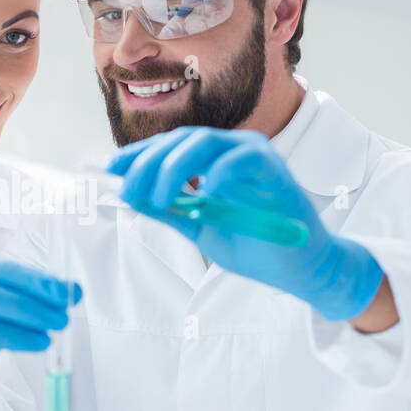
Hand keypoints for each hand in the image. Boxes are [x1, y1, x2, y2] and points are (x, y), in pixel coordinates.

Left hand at [106, 126, 382, 321]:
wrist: (299, 269)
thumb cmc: (255, 246)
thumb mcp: (201, 228)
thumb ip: (171, 211)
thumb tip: (132, 197)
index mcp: (215, 160)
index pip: (170, 146)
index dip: (138, 155)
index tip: (111, 170)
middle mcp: (233, 150)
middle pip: (181, 141)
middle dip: (148, 163)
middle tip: (128, 191)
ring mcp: (255, 157)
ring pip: (205, 143)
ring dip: (174, 169)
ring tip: (159, 199)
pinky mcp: (275, 171)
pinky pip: (242, 159)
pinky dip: (219, 173)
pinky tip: (203, 193)